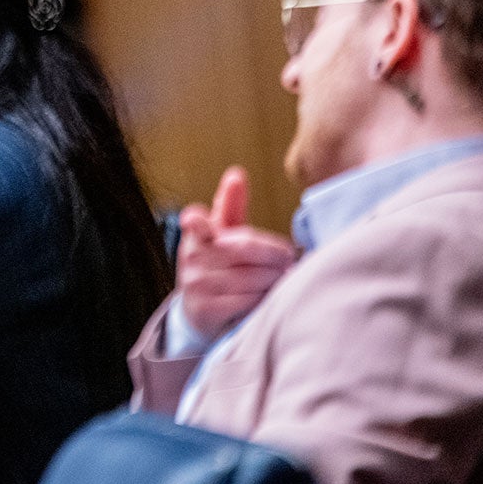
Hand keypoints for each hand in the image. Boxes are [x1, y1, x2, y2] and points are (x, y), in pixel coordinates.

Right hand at [176, 166, 297, 338]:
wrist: (196, 310)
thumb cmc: (216, 264)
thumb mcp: (219, 233)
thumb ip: (229, 205)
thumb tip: (237, 173)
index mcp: (197, 235)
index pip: (194, 224)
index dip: (194, 220)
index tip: (193, 219)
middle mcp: (193, 258)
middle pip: (246, 248)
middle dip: (274, 253)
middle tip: (289, 256)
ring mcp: (198, 284)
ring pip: (253, 277)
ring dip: (275, 276)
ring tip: (281, 275)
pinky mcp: (207, 308)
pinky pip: (250, 299)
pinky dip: (266, 296)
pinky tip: (268, 293)